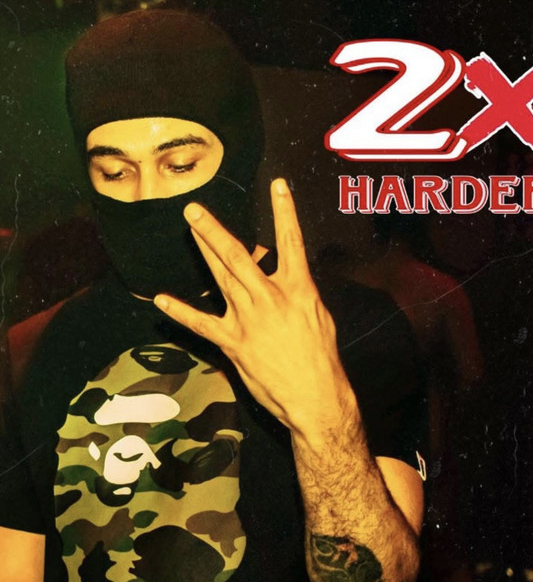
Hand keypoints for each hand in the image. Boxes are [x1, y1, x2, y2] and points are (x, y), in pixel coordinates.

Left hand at [154, 179, 358, 445]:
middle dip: (214, 230)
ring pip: (220, 277)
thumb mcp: (317, 315)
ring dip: (203, 250)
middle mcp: (269, 297)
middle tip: (194, 209)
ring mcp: (248, 319)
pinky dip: (181, 312)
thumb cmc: (321, 356)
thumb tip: (278, 273)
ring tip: (189, 228)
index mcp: (298, 288)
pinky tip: (162, 301)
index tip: (277, 186)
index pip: (291, 241)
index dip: (285, 211)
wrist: (315, 395)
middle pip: (238, 256)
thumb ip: (296, 290)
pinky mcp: (233, 342)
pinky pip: (202, 324)